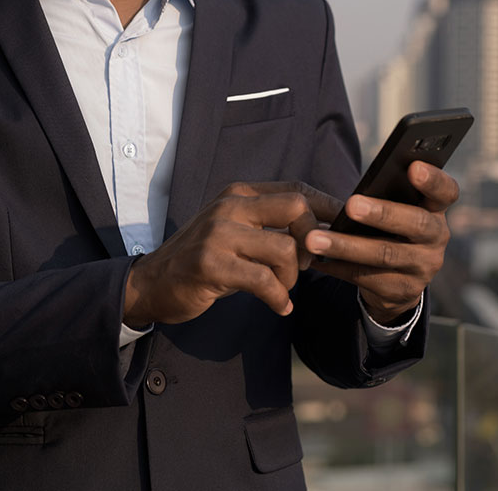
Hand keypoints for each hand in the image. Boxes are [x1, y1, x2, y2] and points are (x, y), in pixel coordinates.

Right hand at [122, 181, 334, 327]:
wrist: (152, 283)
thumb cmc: (203, 259)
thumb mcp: (235, 230)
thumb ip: (269, 224)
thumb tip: (322, 228)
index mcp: (240, 193)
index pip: (297, 189)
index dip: (327, 207)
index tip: (345, 228)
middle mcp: (230, 206)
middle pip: (297, 208)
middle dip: (313, 240)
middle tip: (307, 264)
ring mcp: (219, 234)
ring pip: (284, 249)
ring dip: (294, 277)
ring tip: (284, 290)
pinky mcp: (211, 264)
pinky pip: (263, 281)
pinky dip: (279, 298)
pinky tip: (279, 307)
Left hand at [304, 161, 458, 323]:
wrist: (398, 279)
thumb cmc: (392, 227)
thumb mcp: (399, 209)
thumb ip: (390, 195)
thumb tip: (356, 194)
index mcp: (435, 209)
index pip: (446, 192)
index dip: (433, 180)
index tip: (414, 167)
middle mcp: (437, 238)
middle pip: (416, 223)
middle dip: (383, 214)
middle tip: (352, 205)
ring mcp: (423, 267)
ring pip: (385, 254)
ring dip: (347, 246)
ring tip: (314, 239)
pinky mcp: (403, 291)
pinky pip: (366, 277)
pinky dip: (338, 267)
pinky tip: (315, 259)